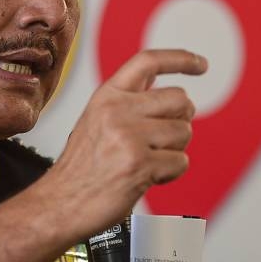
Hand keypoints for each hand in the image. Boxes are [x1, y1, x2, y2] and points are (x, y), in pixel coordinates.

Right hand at [45, 49, 206, 238]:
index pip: (148, 61)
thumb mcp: (96, 120)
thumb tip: (162, 88)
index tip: (200, 64)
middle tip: (165, 137)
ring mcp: (129, 137)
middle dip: (181, 119)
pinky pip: (181, 161)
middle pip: (179, 98)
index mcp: (107, 96)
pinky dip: (171, 172)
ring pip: (184, 131)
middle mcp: (117, 111)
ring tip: (149, 160)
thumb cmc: (81, 167)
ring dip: (175, 150)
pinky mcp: (141, 165)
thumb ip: (126, 102)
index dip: (180, 59)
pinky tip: (149, 176)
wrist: (60, 203)